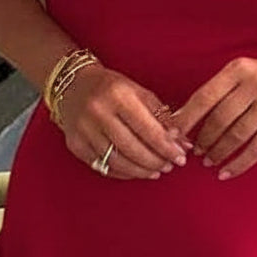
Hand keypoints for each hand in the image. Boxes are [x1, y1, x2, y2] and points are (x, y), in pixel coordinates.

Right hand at [52, 63, 192, 179]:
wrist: (73, 84)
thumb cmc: (111, 88)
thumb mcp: (139, 93)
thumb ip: (162, 117)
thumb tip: (182, 143)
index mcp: (118, 95)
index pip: (148, 129)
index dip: (167, 148)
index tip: (180, 157)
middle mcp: (98, 112)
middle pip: (133, 149)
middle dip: (155, 161)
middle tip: (169, 166)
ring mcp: (83, 130)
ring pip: (117, 161)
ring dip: (141, 170)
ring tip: (155, 171)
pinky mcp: (75, 144)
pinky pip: (102, 166)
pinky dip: (122, 172)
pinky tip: (135, 171)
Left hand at [171, 56, 256, 179]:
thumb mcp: (241, 73)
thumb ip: (216, 91)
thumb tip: (180, 118)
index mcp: (238, 69)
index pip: (204, 97)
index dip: (186, 118)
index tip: (173, 134)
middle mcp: (254, 84)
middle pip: (219, 119)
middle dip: (203, 139)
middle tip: (194, 152)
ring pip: (236, 136)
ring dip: (218, 152)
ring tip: (208, 161)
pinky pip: (256, 148)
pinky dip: (238, 163)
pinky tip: (226, 172)